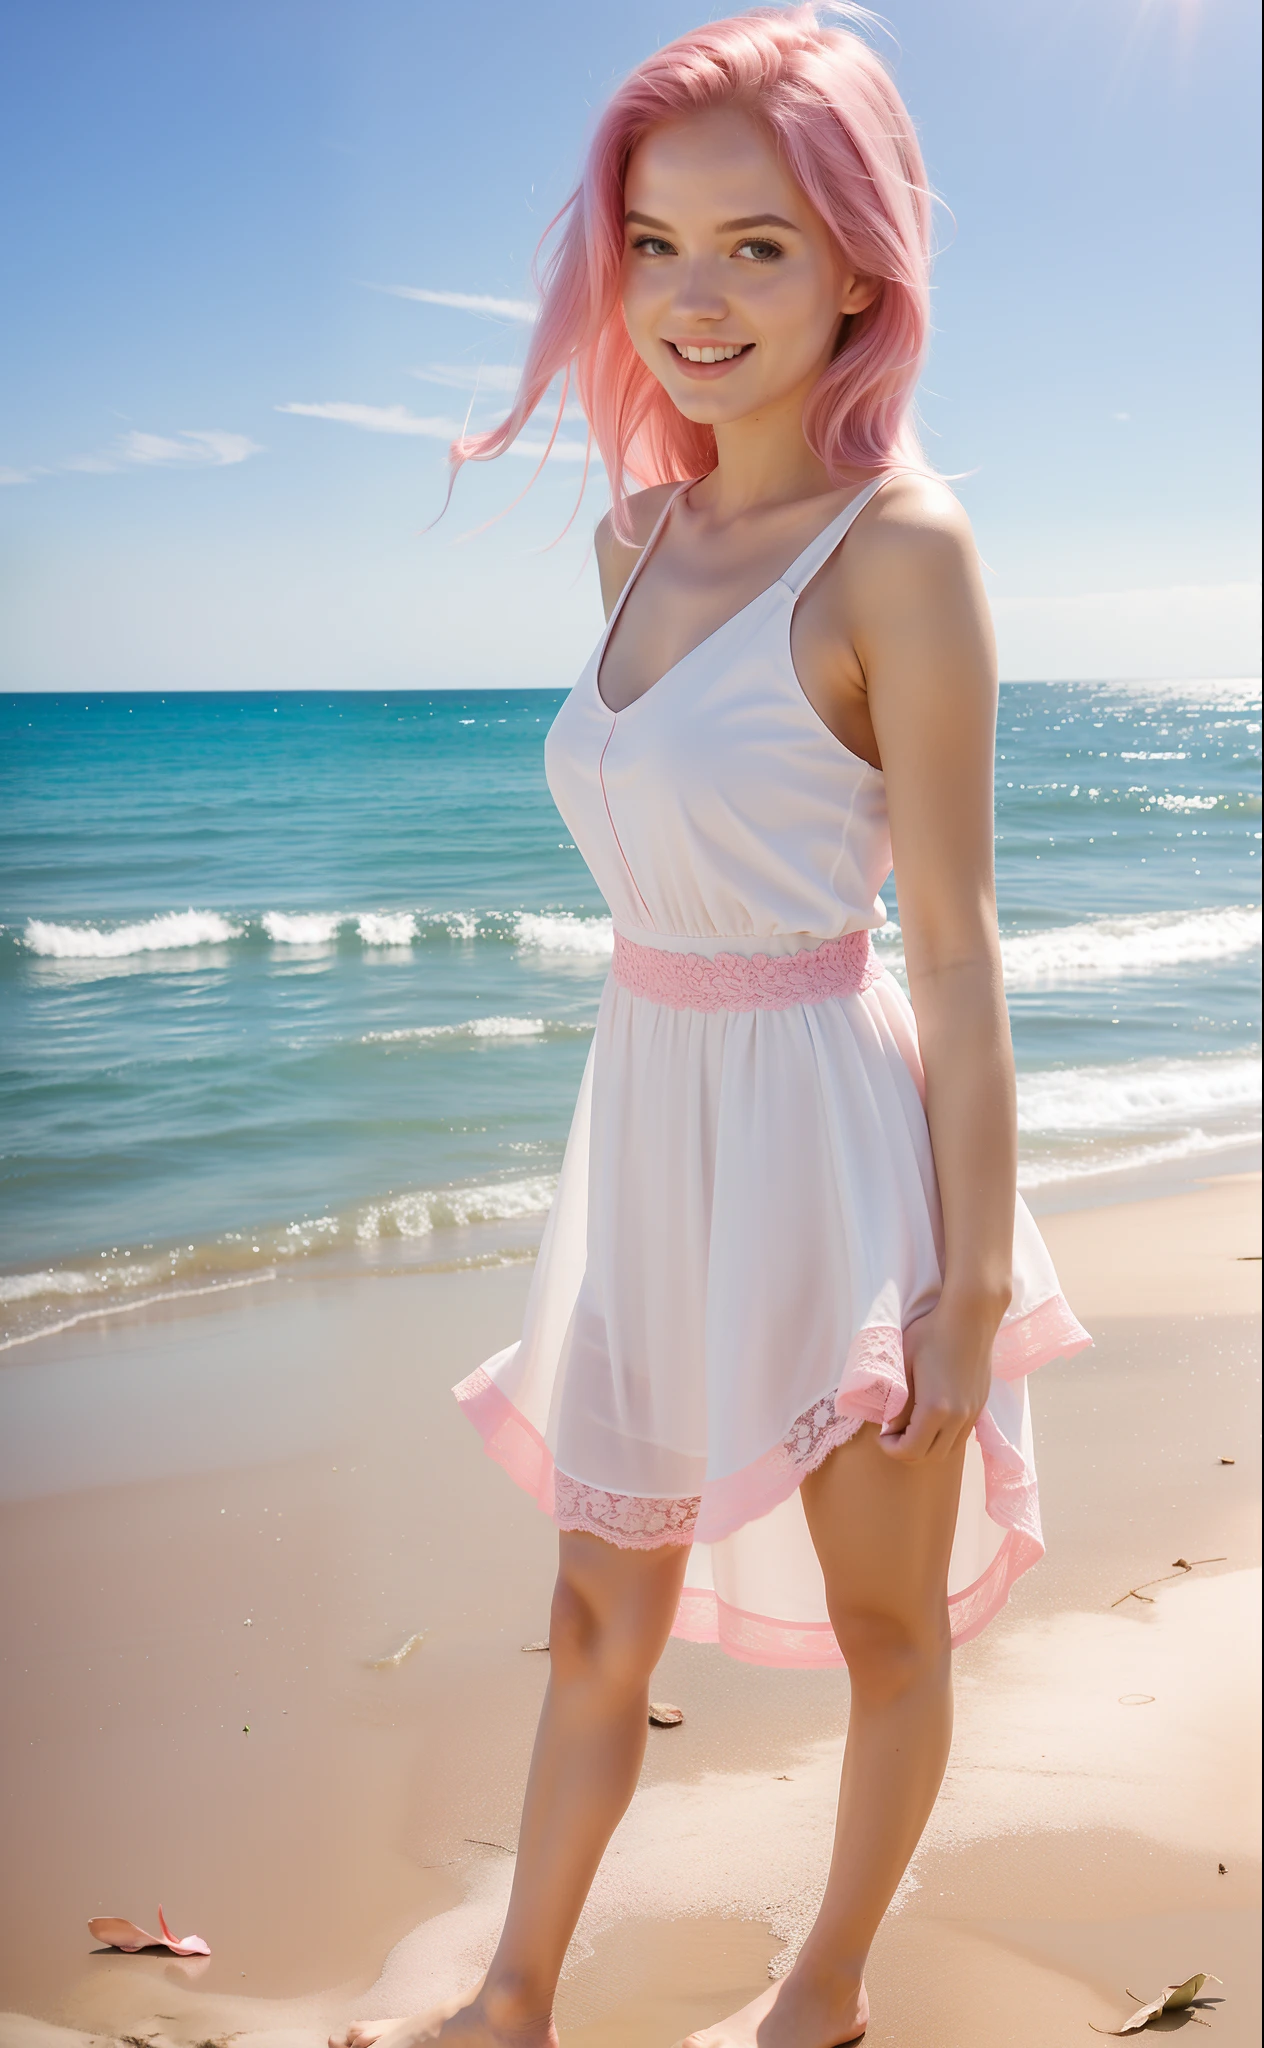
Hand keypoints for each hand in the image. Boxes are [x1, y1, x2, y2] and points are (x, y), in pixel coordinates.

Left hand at [877, 1298, 998, 1463]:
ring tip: (911, 1426)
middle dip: (907, 1451)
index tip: (881, 1435)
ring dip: (927, 1446)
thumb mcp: (903, 1364)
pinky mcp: (980, 1406)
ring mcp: (972, 1413)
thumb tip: (890, 1425)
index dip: (891, 1449)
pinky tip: (931, 1418)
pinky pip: (960, 1436)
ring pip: (948, 1450)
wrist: (970, 1317)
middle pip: (929, 1457)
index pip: (910, 1450)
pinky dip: (943, 1437)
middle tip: (892, 1433)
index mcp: (935, 1408)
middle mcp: (958, 1418)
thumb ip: (897, 1401)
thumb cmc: (931, 1334)